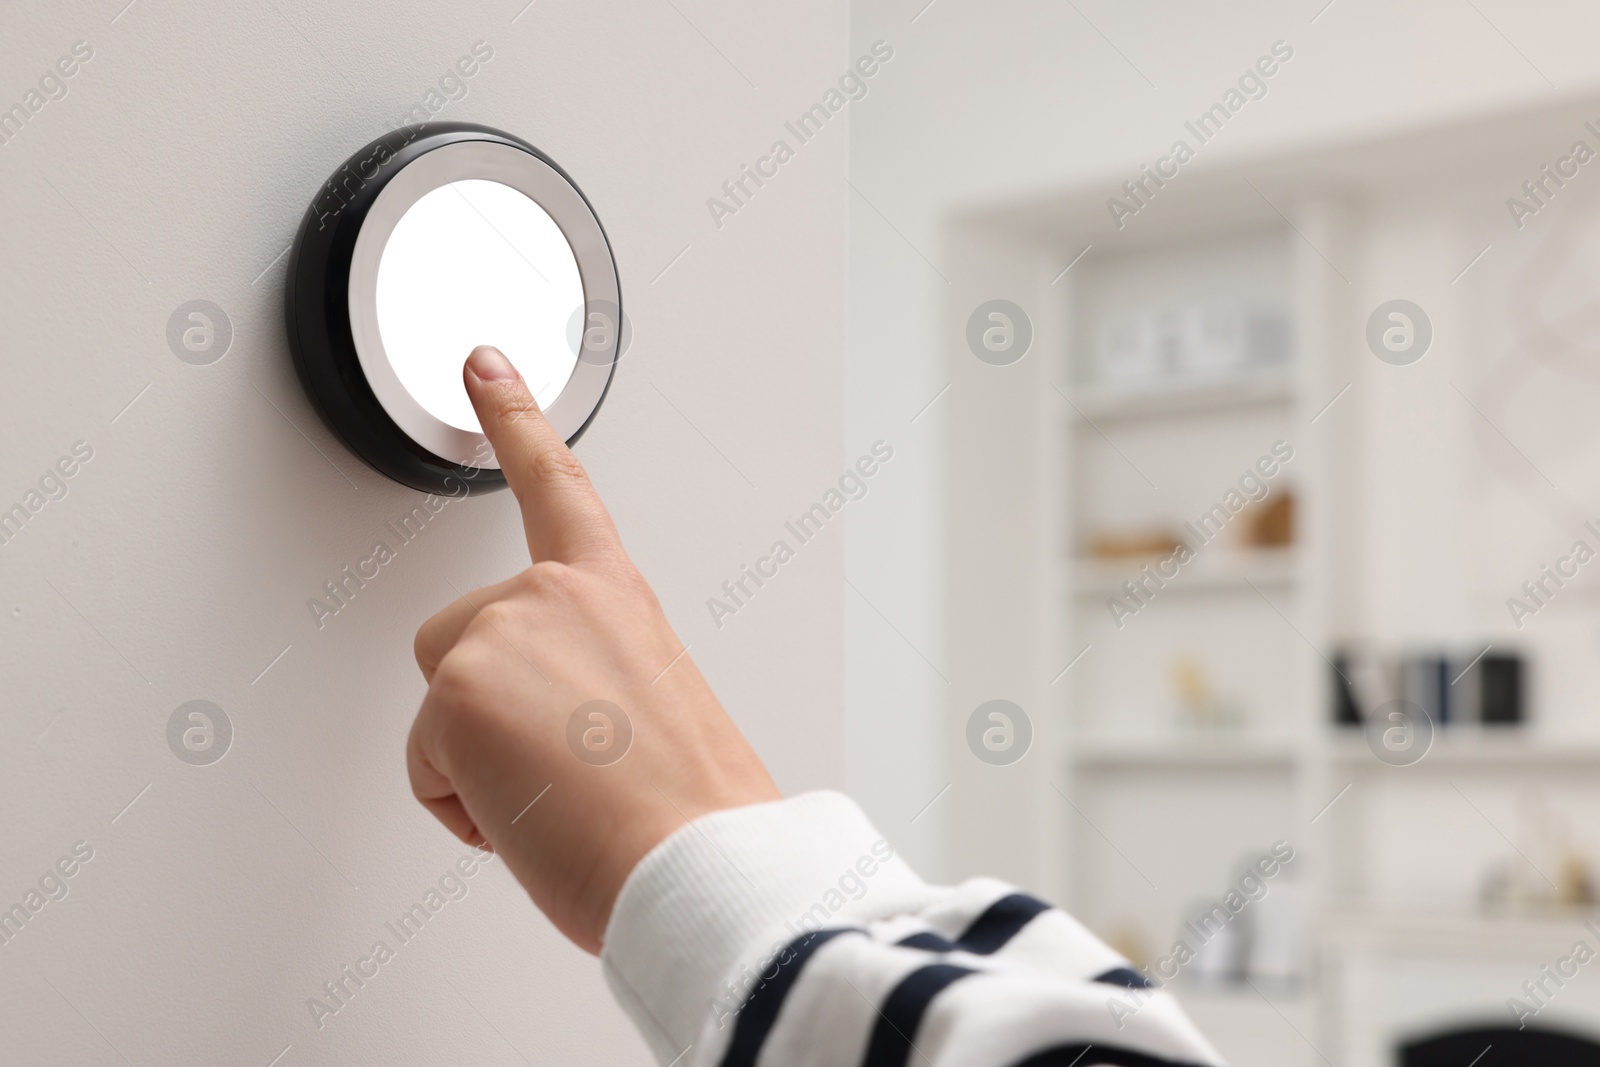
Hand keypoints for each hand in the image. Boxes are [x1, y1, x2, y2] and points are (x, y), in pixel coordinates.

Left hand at [407, 346, 779, 953]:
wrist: (701, 862)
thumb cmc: (693, 810)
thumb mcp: (653, 717)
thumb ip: (592, 684)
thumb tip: (556, 733)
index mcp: (613, 596)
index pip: (558, 486)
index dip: (516, 418)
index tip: (484, 364)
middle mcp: (552, 597)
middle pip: (458, 638)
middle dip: (485, 707)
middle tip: (561, 767)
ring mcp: (499, 634)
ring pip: (441, 703)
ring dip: (478, 760)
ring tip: (557, 795)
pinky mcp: (455, 687)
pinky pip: (426, 765)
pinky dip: (464, 805)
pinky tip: (529, 815)